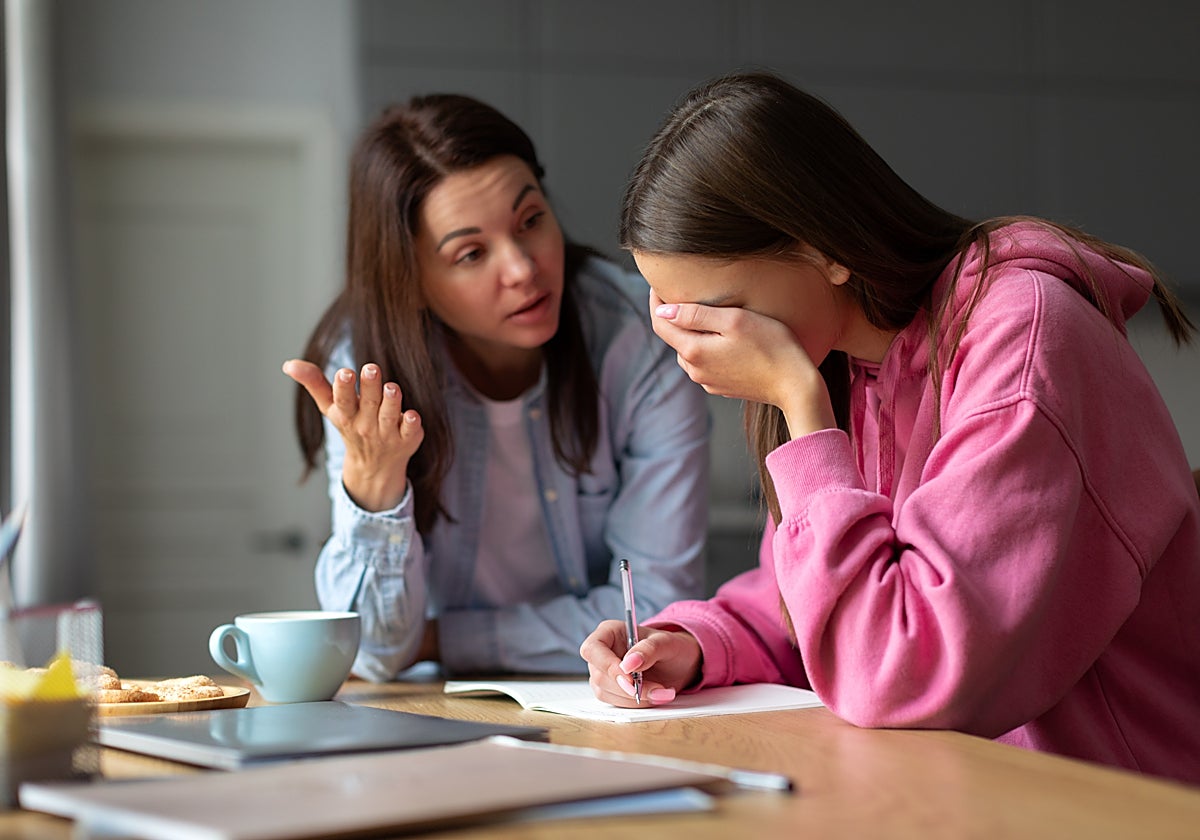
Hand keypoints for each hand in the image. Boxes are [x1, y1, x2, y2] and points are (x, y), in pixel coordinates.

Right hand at [283, 359, 423, 511]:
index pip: (342, 399)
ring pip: (389, 415)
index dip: (343, 386)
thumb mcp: (330, 407)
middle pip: (369, 403)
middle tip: (372, 368)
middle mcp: (366, 424)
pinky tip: (411, 415)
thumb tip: (288, 364)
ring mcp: (387, 433)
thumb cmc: (351, 425)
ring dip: (391, 402)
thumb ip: (314, 383)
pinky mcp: (408, 438)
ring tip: (391, 388)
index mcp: (346, 414)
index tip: (344, 372)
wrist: (374, 466)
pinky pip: (410, 430)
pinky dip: (411, 424)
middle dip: (370, 386)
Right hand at [579, 620, 701, 706]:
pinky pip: (617, 703)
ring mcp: (604, 673)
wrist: (679, 664)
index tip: (630, 679)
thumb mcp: (666, 643)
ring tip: (663, 692)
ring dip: (636, 698)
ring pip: (606, 693)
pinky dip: (638, 704)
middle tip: (657, 689)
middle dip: (628, 687)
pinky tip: (656, 696)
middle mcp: (602, 653)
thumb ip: (648, 650)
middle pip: (599, 675)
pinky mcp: (611, 691)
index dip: (606, 665)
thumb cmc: (671, 647)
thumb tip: (628, 663)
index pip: (592, 649)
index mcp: (610, 632)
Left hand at [649, 291, 836, 437]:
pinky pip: (706, 362)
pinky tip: (726, 338)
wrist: (796, 386)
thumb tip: (663, 310)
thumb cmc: (771, 346)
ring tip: (709, 314)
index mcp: (693, 351)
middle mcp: (695, 370)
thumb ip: (695, 314)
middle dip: (676, 316)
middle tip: (686, 293)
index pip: (660, 323)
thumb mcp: (733, 320)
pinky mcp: (722, 387)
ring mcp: (708, 382)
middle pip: (675, 337)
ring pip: (690, 350)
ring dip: (693, 332)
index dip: (656, 301)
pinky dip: (708, 347)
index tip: (659, 283)